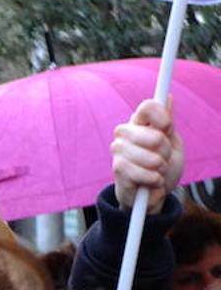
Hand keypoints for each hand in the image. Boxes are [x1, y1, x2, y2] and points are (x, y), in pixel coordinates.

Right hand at [111, 98, 183, 213]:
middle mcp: (125, 133)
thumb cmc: (163, 165)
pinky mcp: (117, 168)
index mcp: (139, 122)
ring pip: (151, 157)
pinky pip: (143, 172)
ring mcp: (119, 150)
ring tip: (157, 171)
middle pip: (155, 136)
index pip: (147, 107)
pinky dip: (154, 180)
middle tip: (163, 157)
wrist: (152, 193)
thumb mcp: (172, 142)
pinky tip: (151, 181)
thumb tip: (167, 97)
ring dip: (160, 168)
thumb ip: (167, 122)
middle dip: (166, 151)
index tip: (168, 129)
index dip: (162, 118)